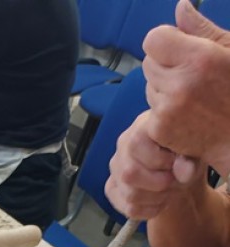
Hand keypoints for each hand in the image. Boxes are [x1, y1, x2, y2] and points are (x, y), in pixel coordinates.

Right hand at [105, 111, 205, 219]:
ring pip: (130, 194)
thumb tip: (183, 171)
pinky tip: (160, 200)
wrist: (178, 170)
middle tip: (174, 181)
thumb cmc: (184, 155)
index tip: (176, 163)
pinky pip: (130, 208)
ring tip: (169, 191)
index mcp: (141, 127)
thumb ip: (190, 160)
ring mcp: (115, 169)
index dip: (160, 160)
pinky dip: (151, 210)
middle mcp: (122, 146)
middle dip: (159, 183)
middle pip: (130, 174)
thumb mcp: (193, 153)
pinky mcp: (112, 189)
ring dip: (156, 198)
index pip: (136, 144)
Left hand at [143, 0, 229, 174]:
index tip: (178, 48)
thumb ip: (201, 30)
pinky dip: (162, 112)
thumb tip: (180, 8)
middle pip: (148, 62)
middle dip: (165, 64)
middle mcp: (180, 85)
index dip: (165, 41)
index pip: (154, 40)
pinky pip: (149, 110)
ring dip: (163, 88)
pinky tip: (185, 114)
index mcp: (199, 59)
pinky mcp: (160, 130)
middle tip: (189, 75)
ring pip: (149, 87)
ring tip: (191, 96)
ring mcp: (167, 110)